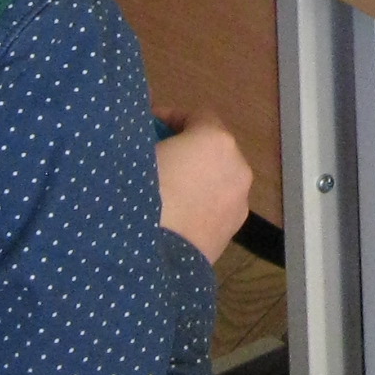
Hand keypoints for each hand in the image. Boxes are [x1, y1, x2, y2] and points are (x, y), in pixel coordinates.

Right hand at [154, 114, 253, 262]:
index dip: (170, 116)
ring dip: (196, 177)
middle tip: (156, 156)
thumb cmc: (141, 196)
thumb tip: (144, 136)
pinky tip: (175, 216)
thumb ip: (144, 137)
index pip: (197, 114)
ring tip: (164, 189)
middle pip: (212, 147)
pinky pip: (216, 204)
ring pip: (217, 178)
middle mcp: (238, 167)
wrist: (149, 260)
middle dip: (186, 147)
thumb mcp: (134, 155)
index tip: (148, 126)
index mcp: (216, 141)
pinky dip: (201, 202)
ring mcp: (240, 200)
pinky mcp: (234, 230)